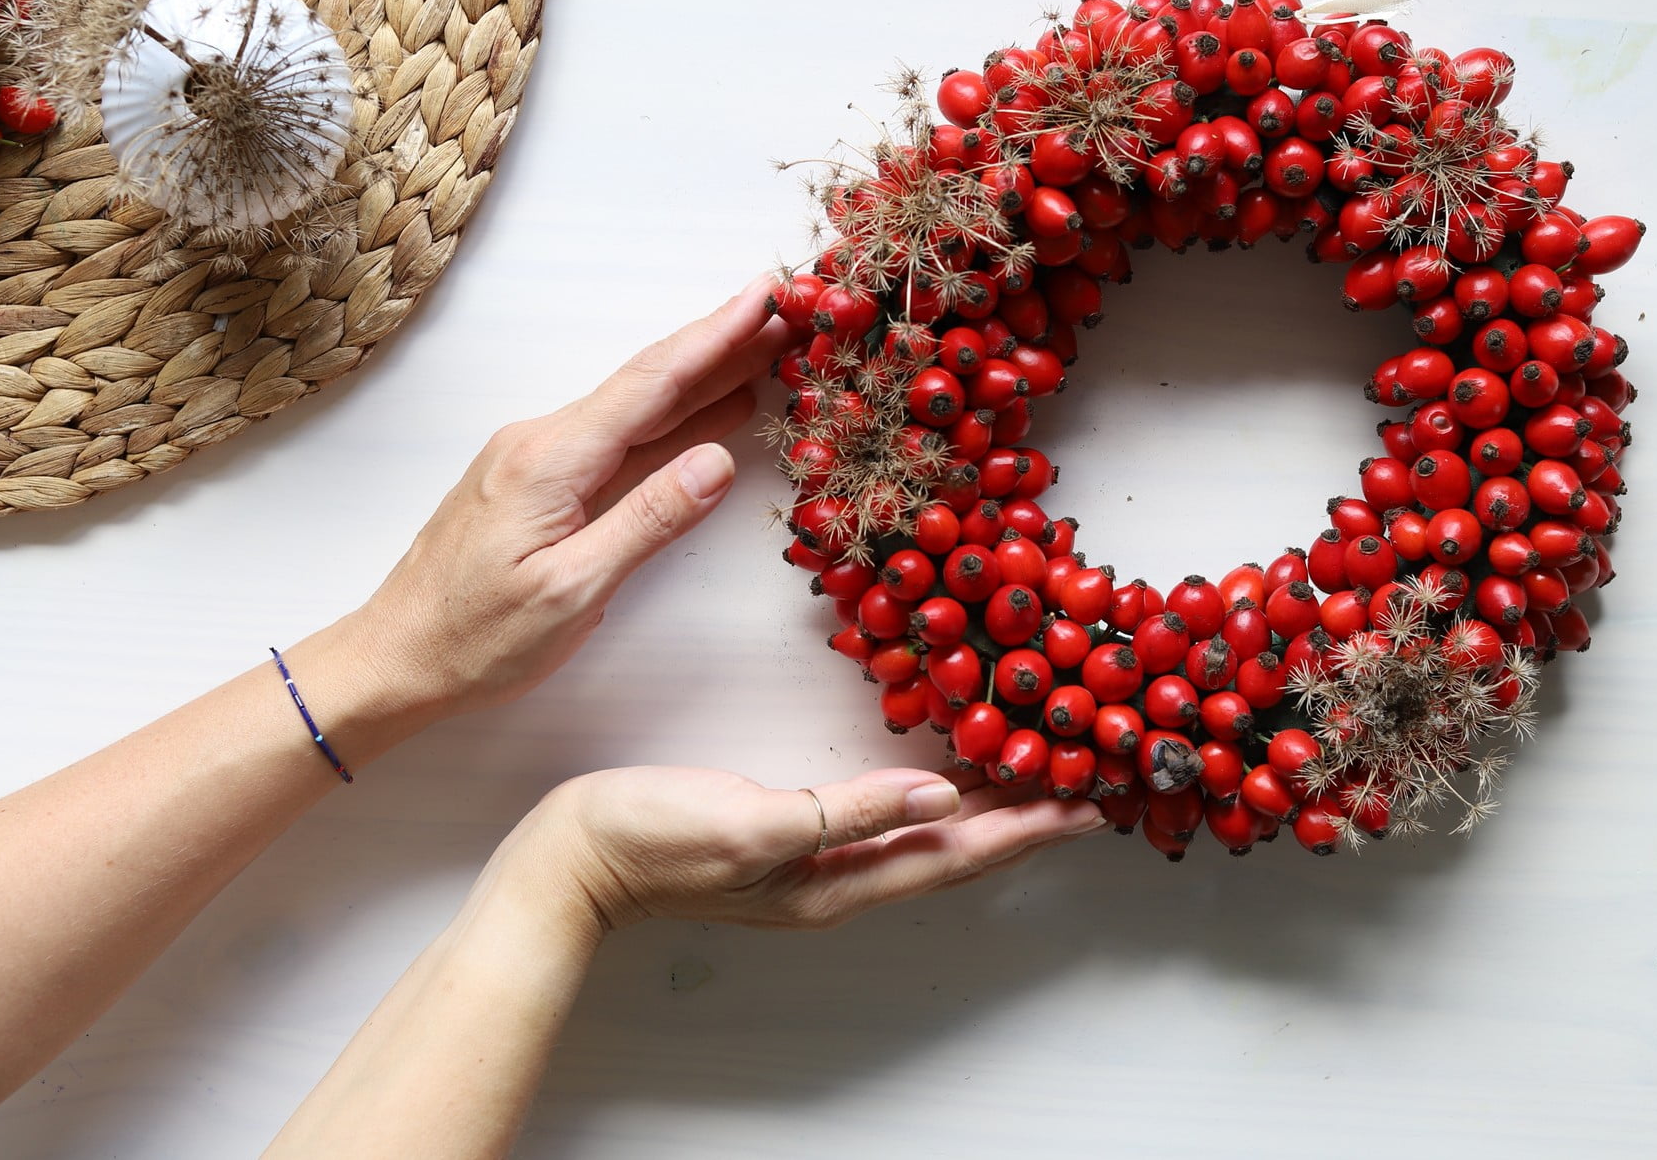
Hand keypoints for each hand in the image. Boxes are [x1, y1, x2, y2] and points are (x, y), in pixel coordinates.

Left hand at [320, 274, 793, 720]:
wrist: (395, 659)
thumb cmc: (475, 640)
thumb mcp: (571, 591)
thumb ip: (646, 521)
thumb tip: (716, 463)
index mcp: (550, 460)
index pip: (651, 384)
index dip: (715, 337)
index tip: (765, 296)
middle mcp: (541, 443)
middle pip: (648, 383)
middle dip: (721, 346)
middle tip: (787, 314)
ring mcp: (538, 459)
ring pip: (636, 409)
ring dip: (701, 379)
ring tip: (765, 351)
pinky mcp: (539, 483)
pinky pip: (619, 438)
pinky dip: (671, 421)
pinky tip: (708, 416)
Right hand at [501, 766, 1107, 932]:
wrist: (569, 860)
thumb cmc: (651, 837)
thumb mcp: (756, 820)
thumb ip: (849, 809)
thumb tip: (941, 796)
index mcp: (835, 883)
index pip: (956, 858)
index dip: (1025, 830)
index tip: (1088, 805)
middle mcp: (835, 880)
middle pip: (951, 854)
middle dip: (1021, 821)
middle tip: (1083, 785)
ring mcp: (810, 863)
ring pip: (920, 836)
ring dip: (981, 811)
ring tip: (1033, 776)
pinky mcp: (785, 834)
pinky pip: (880, 817)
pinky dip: (924, 798)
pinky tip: (936, 774)